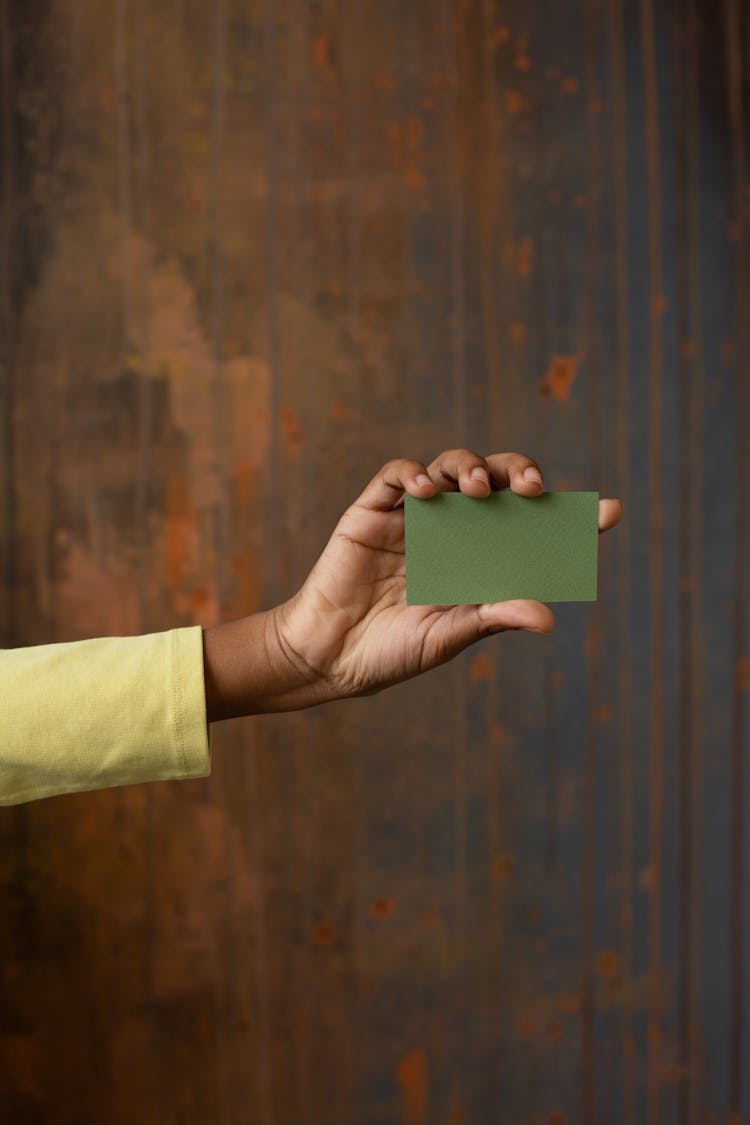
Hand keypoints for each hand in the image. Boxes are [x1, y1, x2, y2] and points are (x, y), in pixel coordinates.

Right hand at [263, 449, 621, 709]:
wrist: (327, 657)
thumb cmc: (391, 653)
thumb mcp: (449, 636)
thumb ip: (493, 616)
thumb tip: (548, 615)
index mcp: (481, 562)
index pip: (532, 529)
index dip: (570, 518)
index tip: (610, 513)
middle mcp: (455, 532)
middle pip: (498, 482)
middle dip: (520, 473)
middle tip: (532, 489)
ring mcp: (415, 518)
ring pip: (453, 468)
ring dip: (472, 468)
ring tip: (478, 488)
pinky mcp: (374, 511)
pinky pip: (398, 475)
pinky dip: (415, 475)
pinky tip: (427, 494)